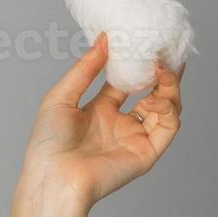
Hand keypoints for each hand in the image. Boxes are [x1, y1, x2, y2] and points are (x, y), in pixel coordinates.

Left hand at [6, 31, 184, 216]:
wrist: (52, 177)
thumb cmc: (48, 143)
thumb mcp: (61, 96)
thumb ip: (85, 69)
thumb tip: (105, 40)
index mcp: (100, 110)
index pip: (126, 81)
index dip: (136, 62)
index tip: (143, 41)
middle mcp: (121, 123)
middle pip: (152, 92)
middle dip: (161, 72)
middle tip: (166, 50)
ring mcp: (135, 138)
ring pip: (166, 108)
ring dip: (169, 87)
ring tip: (162, 68)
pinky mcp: (146, 153)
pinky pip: (167, 127)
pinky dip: (166, 109)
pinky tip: (152, 98)